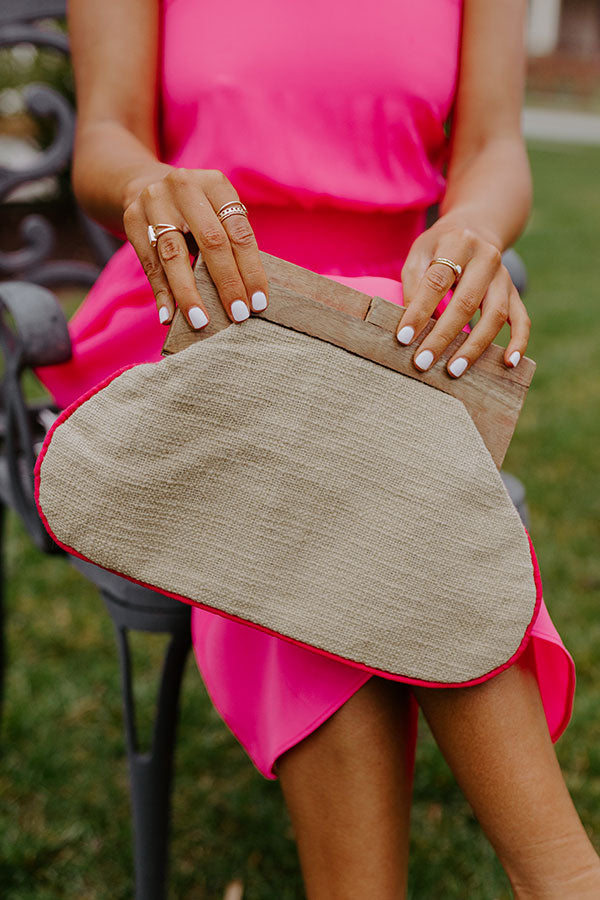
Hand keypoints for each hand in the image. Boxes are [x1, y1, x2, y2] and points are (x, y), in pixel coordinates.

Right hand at [122, 167, 268, 328]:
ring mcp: (155, 202)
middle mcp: (184, 187)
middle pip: (211, 241)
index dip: (251, 270)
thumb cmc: (196, 209)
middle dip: (227, 283)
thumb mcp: (216, 211)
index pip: (239, 232)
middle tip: (238, 315)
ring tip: (200, 321)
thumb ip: (230, 242)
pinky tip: (169, 316)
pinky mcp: (133, 219)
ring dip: (189, 293)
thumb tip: (248, 295)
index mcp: (215, 183)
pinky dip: (162, 293)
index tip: (258, 303)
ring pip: (174, 255)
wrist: (146, 184)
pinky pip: (150, 264)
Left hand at [396, 217, 529, 376]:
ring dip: (474, 346)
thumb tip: (410, 324)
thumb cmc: (438, 248)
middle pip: (466, 302)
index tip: (403, 338)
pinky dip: (518, 342)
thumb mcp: (419, 253)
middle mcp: (486, 258)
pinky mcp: (513, 292)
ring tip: (454, 370)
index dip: (419, 311)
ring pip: (494, 315)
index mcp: (458, 243)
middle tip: (423, 362)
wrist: (474, 230)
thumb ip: (413, 283)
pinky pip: (522, 319)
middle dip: (443, 336)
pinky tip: (508, 363)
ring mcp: (504, 277)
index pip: (437, 281)